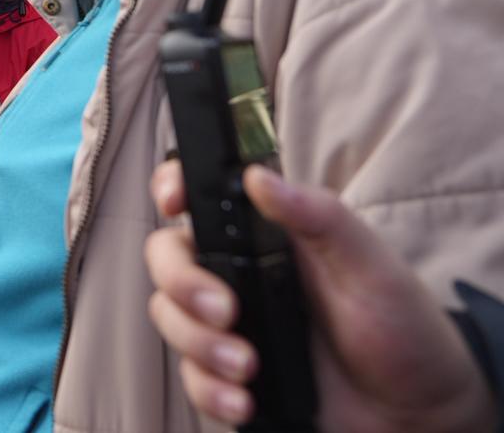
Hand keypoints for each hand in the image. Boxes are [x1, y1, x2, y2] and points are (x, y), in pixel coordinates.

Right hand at [145, 162, 495, 432]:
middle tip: (226, 310)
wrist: (417, 410)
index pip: (200, 197)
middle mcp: (238, 274)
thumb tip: (259, 176)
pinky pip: (190, 376)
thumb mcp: (370, 264)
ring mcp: (230, 324)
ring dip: (197, 342)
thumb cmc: (402, 327)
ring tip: (247, 366)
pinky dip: (208, 390)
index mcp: (265, 235)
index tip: (174, 204)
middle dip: (183, 283)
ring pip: (169, 316)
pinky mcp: (229, 373)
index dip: (173, 188)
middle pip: (168, 258)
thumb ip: (319, 215)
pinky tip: (243, 399)